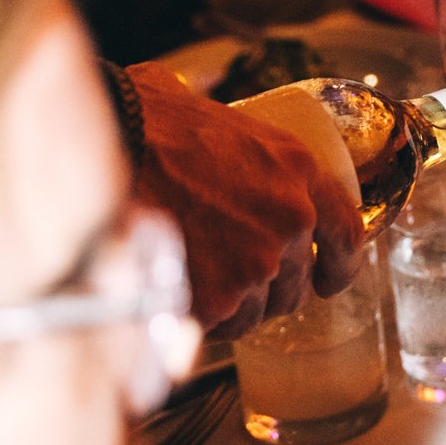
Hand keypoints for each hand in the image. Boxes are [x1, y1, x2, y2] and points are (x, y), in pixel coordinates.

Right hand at [125, 63, 364, 334]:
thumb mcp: (223, 116)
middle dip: (265, 287)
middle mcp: (288, 221)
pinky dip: (191, 320)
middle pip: (293, 285)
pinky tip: (168, 292)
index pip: (346, 234)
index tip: (330, 278)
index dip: (340, 265)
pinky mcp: (212, 301)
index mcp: (298, 171)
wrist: (99, 144)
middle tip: (226, 273)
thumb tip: (230, 142)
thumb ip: (247, 144)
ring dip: (228, 306)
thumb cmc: (147, 120)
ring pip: (252, 313)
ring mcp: (252, 265)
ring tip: (188, 276)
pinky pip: (213, 328)